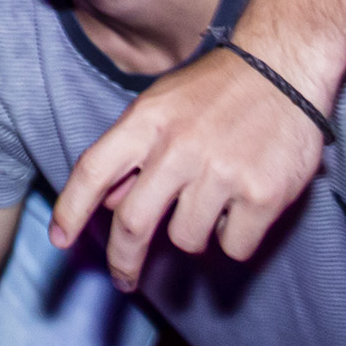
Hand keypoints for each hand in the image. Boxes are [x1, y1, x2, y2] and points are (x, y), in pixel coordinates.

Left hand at [47, 38, 326, 290]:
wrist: (285, 65)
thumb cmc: (217, 90)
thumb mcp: (162, 106)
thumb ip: (134, 153)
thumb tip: (110, 204)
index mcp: (147, 121)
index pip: (93, 171)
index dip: (70, 210)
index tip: (60, 241)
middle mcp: (178, 147)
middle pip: (133, 223)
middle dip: (123, 260)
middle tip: (124, 279)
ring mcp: (221, 172)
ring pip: (186, 240)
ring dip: (194, 234)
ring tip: (213, 202)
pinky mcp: (262, 195)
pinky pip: (233, 247)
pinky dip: (235, 237)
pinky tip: (243, 206)